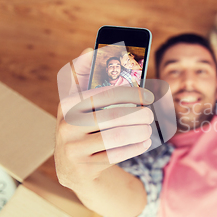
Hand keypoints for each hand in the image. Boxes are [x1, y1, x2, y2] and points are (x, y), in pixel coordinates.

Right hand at [54, 49, 154, 190]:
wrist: (71, 166)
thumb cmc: (81, 125)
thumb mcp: (78, 103)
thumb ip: (84, 78)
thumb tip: (89, 49)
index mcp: (67, 104)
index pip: (105, 93)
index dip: (130, 92)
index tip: (147, 94)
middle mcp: (66, 125)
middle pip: (112, 116)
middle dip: (138, 114)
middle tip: (150, 114)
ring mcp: (73, 148)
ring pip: (115, 136)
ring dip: (138, 131)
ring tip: (148, 128)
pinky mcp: (83, 167)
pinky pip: (115, 155)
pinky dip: (134, 147)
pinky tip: (144, 142)